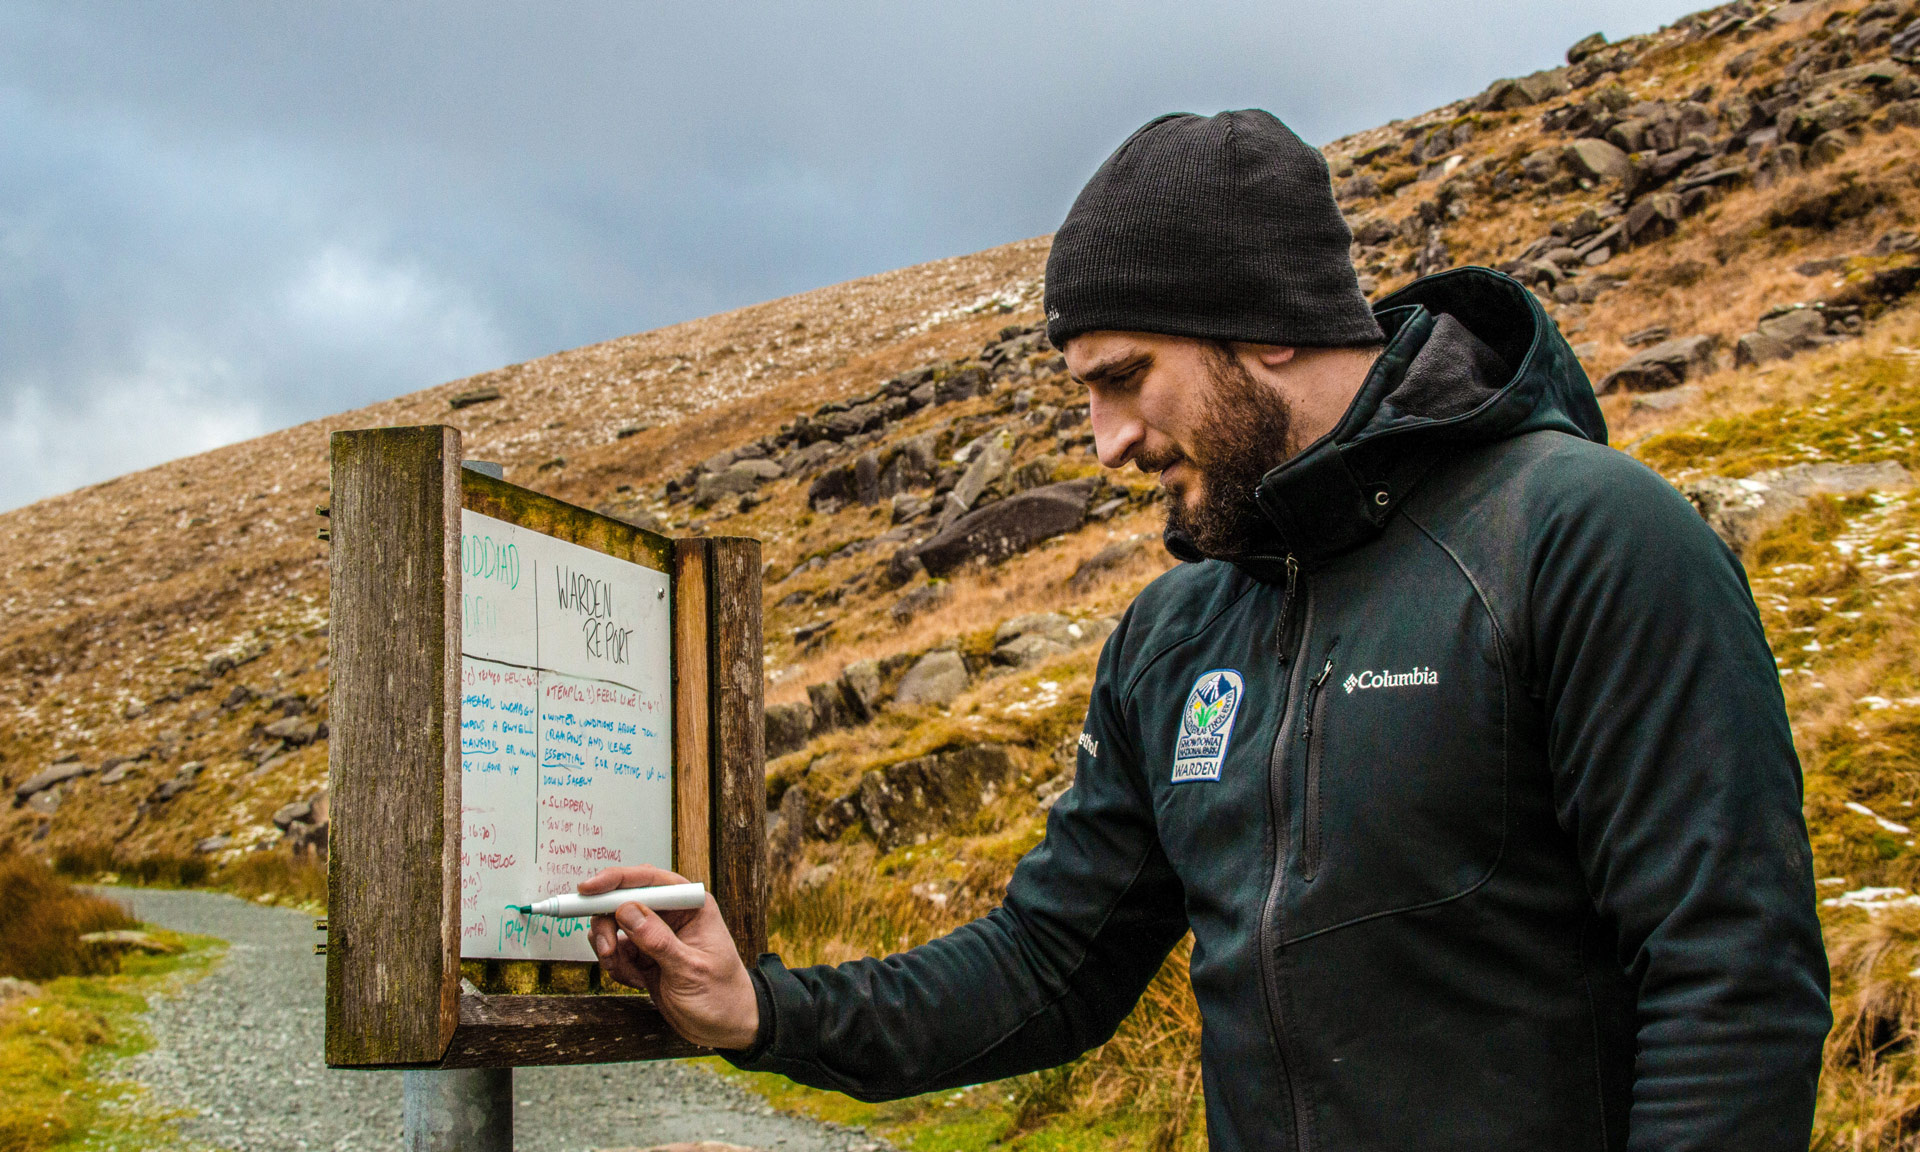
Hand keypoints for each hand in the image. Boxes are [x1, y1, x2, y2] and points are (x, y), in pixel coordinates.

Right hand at [580, 865, 759, 1050]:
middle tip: (605, 949)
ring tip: (626, 973)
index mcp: (691, 905)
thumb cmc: (721, 996)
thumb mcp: (690, 970)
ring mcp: (656, 935)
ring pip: (614, 926)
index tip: (588, 890)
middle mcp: (672, 914)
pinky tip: (635, 982)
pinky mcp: (644, 955)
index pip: (649, 880)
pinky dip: (616, 966)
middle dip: (607, 922)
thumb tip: (627, 910)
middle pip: (624, 900)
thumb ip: (658, 940)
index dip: (616, 880)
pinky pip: (616, 951)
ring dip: (610, 949)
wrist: (724, 1028)